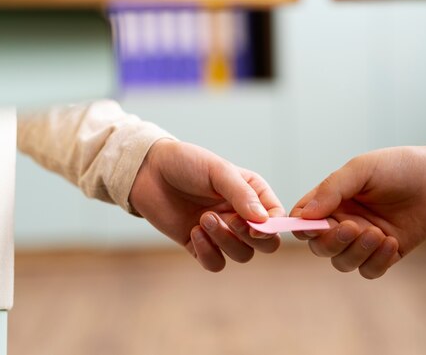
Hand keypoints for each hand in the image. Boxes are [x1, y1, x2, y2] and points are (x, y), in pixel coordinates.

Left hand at [129, 140, 283, 271]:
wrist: (148, 171)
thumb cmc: (187, 163)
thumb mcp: (218, 171)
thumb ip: (242, 194)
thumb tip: (262, 220)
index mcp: (253, 194)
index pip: (276, 219)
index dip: (271, 228)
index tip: (255, 226)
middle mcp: (241, 216)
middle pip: (265, 244)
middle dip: (249, 237)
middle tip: (230, 221)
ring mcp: (222, 232)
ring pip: (241, 255)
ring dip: (225, 241)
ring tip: (204, 219)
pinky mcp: (199, 245)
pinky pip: (215, 263)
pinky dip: (208, 252)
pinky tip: (194, 231)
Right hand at [290, 146, 425, 278]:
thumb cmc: (399, 167)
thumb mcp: (362, 169)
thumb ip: (332, 189)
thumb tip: (305, 215)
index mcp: (331, 201)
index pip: (303, 220)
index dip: (301, 227)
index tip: (313, 226)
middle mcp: (343, 222)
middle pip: (319, 246)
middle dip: (332, 241)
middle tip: (354, 227)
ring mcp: (363, 241)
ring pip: (342, 262)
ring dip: (357, 251)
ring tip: (379, 233)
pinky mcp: (384, 255)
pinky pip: (368, 270)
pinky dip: (377, 261)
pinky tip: (392, 241)